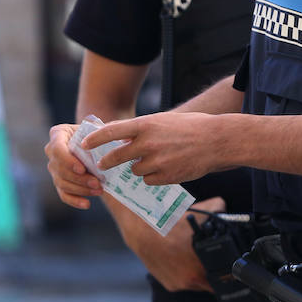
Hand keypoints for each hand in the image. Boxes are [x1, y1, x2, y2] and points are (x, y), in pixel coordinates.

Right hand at [44, 123, 102, 209]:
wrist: (95, 144)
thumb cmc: (96, 134)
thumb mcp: (97, 129)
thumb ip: (100, 134)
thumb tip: (111, 140)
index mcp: (58, 134)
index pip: (57, 149)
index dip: (68, 161)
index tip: (82, 169)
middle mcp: (51, 151)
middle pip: (60, 169)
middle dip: (79, 178)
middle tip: (97, 182)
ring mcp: (54, 168)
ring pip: (62, 183)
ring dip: (81, 189)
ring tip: (99, 190)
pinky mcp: (60, 182)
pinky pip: (64, 194)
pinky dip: (75, 201)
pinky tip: (87, 204)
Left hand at [84, 112, 227, 185]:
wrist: (217, 141)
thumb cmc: (190, 127)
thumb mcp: (162, 121)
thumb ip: (140, 129)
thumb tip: (119, 136)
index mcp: (145, 125)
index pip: (111, 132)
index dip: (94, 139)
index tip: (84, 145)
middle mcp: (147, 143)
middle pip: (116, 157)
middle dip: (107, 163)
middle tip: (101, 165)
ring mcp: (156, 161)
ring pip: (135, 171)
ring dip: (139, 168)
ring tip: (155, 160)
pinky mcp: (166, 176)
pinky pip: (149, 181)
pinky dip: (152, 177)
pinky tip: (166, 169)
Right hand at [142, 196, 225, 292]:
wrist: (139, 228)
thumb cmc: (167, 222)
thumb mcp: (198, 211)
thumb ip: (218, 210)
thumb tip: (224, 210)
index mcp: (201, 267)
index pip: (223, 276)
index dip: (225, 269)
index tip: (225, 262)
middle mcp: (190, 280)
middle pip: (210, 280)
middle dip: (210, 269)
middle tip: (207, 255)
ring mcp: (178, 284)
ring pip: (196, 282)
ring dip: (196, 272)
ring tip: (190, 255)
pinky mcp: (168, 284)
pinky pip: (183, 281)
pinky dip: (183, 272)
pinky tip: (179, 258)